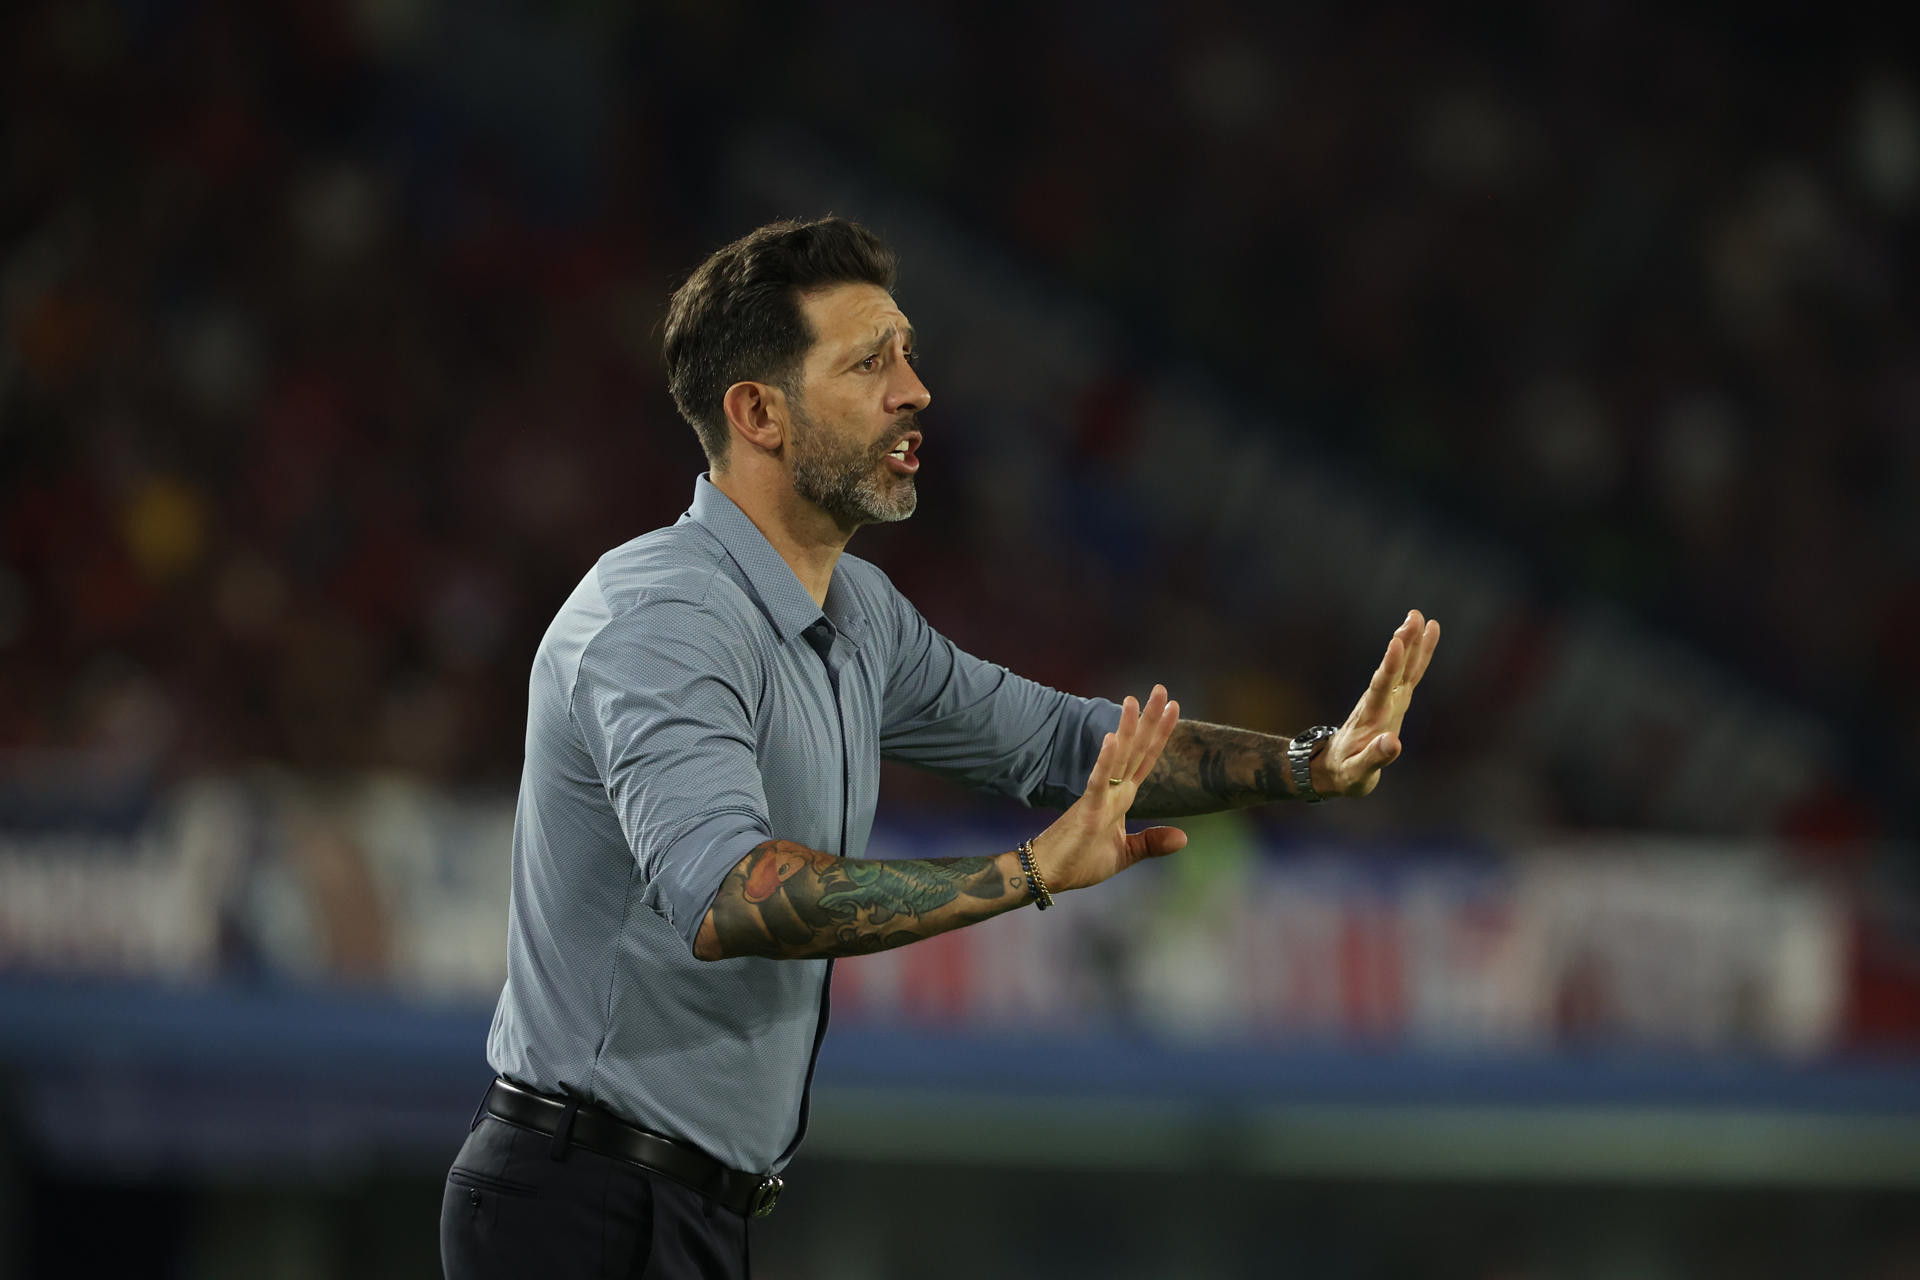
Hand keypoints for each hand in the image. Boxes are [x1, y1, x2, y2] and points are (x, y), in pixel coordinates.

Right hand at [1032, 685, 1188, 891]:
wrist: (1050, 874)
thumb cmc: (1080, 861)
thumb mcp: (1125, 854)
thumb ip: (1151, 843)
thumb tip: (1184, 838)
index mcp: (1123, 797)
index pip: (1147, 758)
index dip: (1161, 733)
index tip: (1173, 706)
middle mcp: (1114, 790)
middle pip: (1136, 748)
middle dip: (1149, 719)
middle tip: (1160, 688)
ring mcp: (1100, 796)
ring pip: (1117, 756)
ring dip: (1126, 728)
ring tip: (1133, 700)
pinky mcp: (1086, 809)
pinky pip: (1098, 781)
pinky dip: (1104, 761)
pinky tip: (1110, 739)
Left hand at [1315, 610, 1441, 797]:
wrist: (1334, 768)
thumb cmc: (1346, 774)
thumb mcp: (1357, 774)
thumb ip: (1374, 758)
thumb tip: (1393, 743)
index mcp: (1372, 718)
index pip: (1380, 687)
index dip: (1389, 665)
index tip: (1396, 642)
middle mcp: (1379, 703)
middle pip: (1393, 669)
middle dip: (1404, 643)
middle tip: (1414, 616)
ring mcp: (1388, 700)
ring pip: (1403, 667)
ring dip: (1411, 642)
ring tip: (1419, 616)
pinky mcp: (1395, 701)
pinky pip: (1410, 674)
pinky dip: (1419, 655)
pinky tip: (1428, 634)